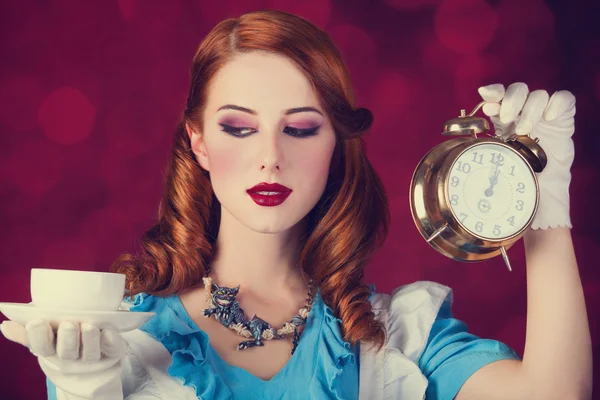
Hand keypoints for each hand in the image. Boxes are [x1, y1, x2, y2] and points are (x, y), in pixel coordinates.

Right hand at [1, 319, 124, 398]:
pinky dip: (110, 340)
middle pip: (67, 352)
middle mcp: (72, 356)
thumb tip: (5, 325)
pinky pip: (112, 349)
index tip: (37, 321)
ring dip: (89, 339)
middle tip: (67, 323)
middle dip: (67, 339)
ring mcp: (92, 356)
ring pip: (90, 352)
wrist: (93, 360)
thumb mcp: (45, 335)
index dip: (38, 336)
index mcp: (52, 350)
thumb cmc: (63, 339)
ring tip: (88, 325)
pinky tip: (108, 332)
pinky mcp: (112, 352)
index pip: (42, 347)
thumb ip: (27, 332)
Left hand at [478, 82, 574, 228]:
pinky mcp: (562, 116)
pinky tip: (549, 119)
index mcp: (504, 117)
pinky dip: (556, 104)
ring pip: (538, 94)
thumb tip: (465, 141)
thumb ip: (485, 144)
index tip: (485, 97)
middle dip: (510, 101)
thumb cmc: (516, 172)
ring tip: (525, 130)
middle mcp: (523, 111)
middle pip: (518, 89)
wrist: (542, 187)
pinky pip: (563, 99)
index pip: (498, 94)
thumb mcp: (497, 158)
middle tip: (506, 120)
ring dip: (530, 110)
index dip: (493, 92)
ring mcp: (543, 112)